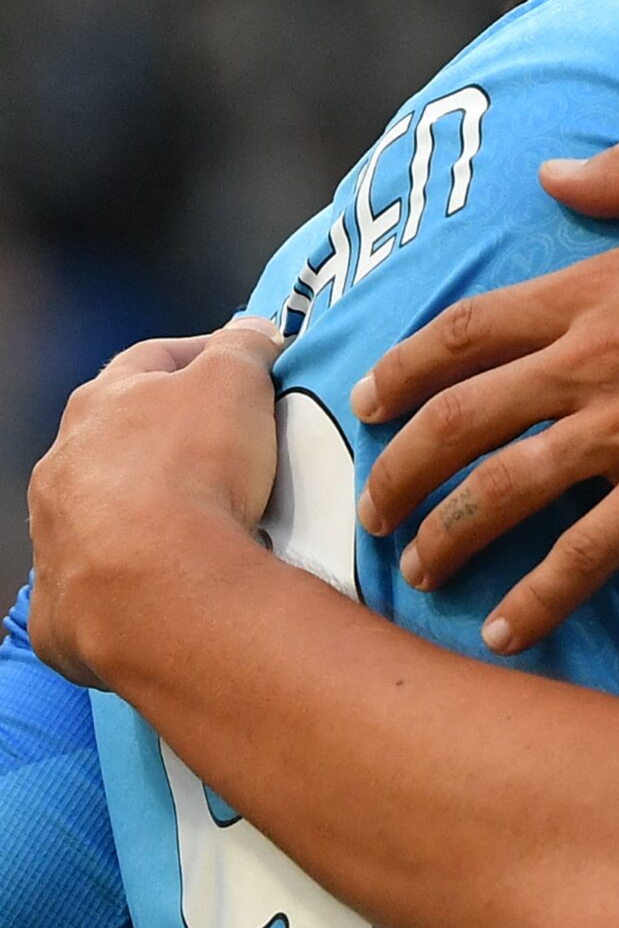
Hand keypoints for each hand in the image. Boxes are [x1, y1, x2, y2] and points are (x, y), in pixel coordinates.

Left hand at [28, 318, 285, 686]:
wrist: (159, 582)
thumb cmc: (191, 470)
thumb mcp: (236, 380)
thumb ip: (243, 346)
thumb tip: (252, 332)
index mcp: (100, 402)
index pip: (152, 358)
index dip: (202, 354)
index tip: (241, 365)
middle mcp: (64, 462)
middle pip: (121, 433)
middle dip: (168, 434)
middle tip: (226, 447)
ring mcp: (56, 530)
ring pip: (103, 503)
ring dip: (144, 504)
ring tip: (204, 517)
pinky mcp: (64, 594)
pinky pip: (101, 570)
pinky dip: (135, 566)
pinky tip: (173, 572)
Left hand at [353, 120, 618, 654]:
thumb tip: (554, 173)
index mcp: (597, 284)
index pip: (468, 330)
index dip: (406, 367)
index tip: (369, 400)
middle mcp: (593, 360)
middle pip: (460, 419)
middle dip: (400, 467)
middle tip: (371, 503)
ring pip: (504, 491)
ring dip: (449, 534)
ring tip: (419, 569)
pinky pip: (589, 552)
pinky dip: (541, 596)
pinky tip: (508, 630)